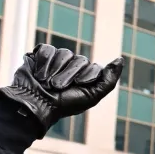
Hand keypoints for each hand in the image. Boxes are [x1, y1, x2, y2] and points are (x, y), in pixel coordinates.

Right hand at [0, 44, 123, 129]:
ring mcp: (58, 60)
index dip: (86, 77)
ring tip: (46, 83)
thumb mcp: (91, 96)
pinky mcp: (41, 54)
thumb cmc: (64, 104)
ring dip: (55, 71)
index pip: (94, 67)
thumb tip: (120, 59)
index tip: (77, 87)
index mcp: (86, 76)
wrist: (34, 104)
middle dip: (68, 75)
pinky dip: (44, 62)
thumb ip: (109, 79)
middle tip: (57, 88)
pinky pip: (48, 49)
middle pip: (80, 59)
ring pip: (64, 53)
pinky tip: (39, 73)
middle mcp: (74, 66)